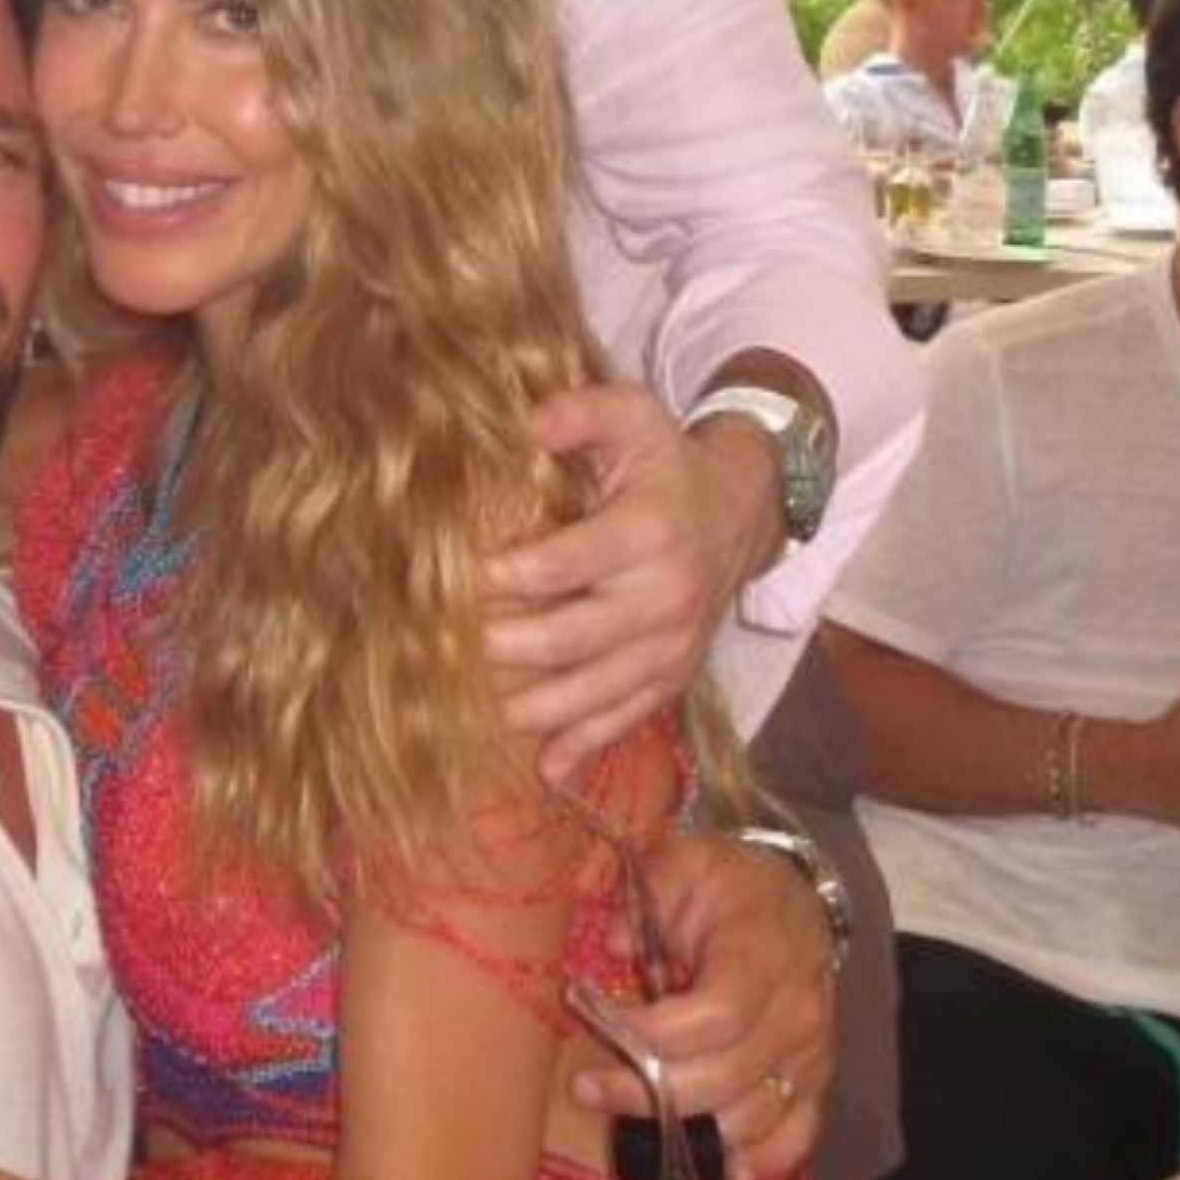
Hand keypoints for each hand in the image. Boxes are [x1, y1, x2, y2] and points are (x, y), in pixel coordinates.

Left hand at [483, 384, 776, 783]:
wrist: (741, 514)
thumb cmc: (666, 463)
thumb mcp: (632, 415)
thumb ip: (579, 411)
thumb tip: (526, 423)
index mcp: (647, 533)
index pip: (560, 566)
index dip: (500, 578)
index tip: (451, 582)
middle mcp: (664, 596)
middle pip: (570, 639)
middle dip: (502, 650)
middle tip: (438, 652)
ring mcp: (672, 644)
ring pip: (594, 691)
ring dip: (532, 708)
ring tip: (474, 711)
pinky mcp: (674, 675)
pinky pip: (629, 717)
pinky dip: (586, 745)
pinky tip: (546, 768)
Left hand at [567, 832, 833, 1179]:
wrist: (793, 898)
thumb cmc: (728, 883)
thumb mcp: (683, 859)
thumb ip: (648, 890)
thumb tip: (615, 944)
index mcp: (764, 953)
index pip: (718, 1013)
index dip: (656, 1034)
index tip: (598, 1022)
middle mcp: (797, 1012)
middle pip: (727, 1077)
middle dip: (648, 1091)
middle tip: (585, 1086)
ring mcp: (811, 1053)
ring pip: (754, 1117)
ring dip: (687, 1129)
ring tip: (624, 1117)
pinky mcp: (815, 1081)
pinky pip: (798, 1136)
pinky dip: (761, 1163)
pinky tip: (718, 1172)